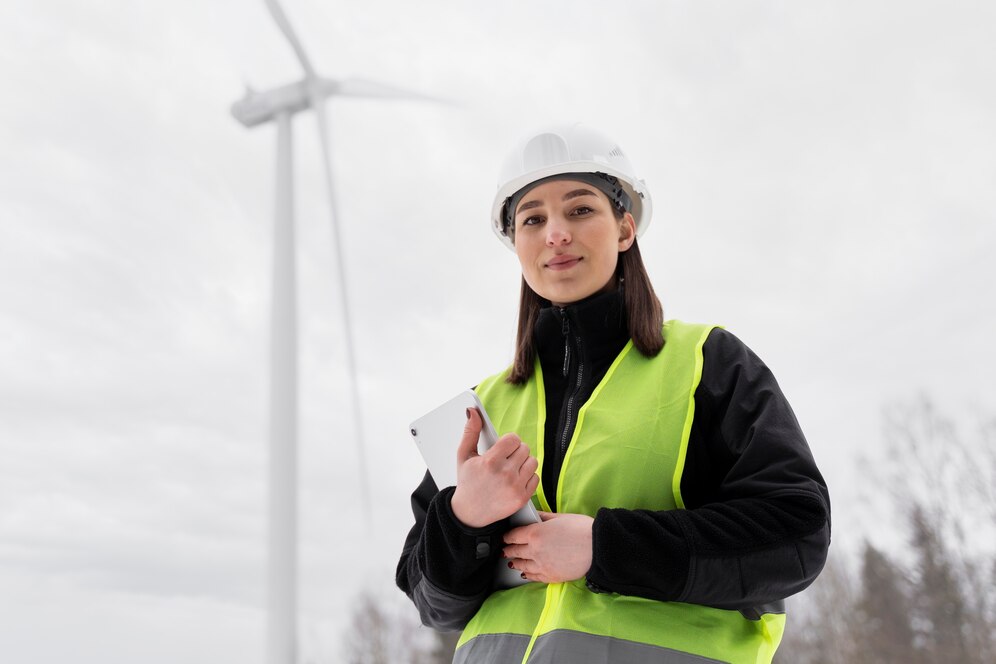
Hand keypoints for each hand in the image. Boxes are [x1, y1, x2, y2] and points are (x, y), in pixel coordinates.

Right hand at [450, 408, 539, 527]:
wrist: (469, 514)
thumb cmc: (467, 482)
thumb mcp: (464, 456)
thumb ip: (470, 431)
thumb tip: (473, 411)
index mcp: (490, 461)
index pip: (513, 438)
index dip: (509, 441)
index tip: (503, 447)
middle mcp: (504, 474)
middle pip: (524, 449)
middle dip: (516, 451)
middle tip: (505, 459)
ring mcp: (514, 487)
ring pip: (533, 462)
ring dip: (524, 463)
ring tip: (511, 469)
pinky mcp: (522, 498)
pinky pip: (536, 478)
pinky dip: (528, 477)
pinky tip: (515, 480)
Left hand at [502, 511, 593, 582]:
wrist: (598, 548)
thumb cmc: (582, 529)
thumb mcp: (560, 517)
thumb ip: (543, 517)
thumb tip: (533, 515)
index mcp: (535, 533)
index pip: (513, 535)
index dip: (507, 536)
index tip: (505, 537)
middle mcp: (535, 550)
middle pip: (514, 551)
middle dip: (508, 550)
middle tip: (504, 550)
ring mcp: (542, 565)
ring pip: (522, 565)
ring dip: (515, 563)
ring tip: (512, 562)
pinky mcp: (551, 576)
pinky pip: (534, 577)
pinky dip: (527, 575)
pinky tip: (525, 574)